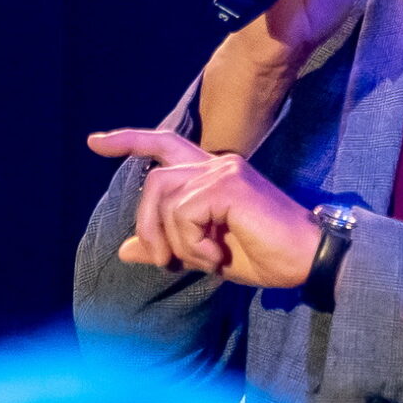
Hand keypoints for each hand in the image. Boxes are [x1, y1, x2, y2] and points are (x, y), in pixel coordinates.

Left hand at [86, 128, 325, 287]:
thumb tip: (124, 249)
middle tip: (164, 262)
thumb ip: (168, 245)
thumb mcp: (204, 254)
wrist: (308, 260)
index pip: (164, 144)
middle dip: (148, 225)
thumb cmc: (265, 256)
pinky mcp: (229, 184)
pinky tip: (216, 257)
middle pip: (154, 181)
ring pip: (164, 197)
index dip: (129, 140)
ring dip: (173, 240)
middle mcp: (217, 163)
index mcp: (212, 174)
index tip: (95, 142)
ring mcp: (223, 170)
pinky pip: (184, 213)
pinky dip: (192, 244)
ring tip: (202, 261)